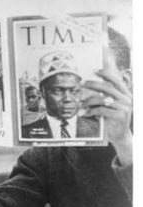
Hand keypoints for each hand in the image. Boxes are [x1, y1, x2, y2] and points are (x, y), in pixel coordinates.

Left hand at [81, 50, 132, 164]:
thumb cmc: (113, 120)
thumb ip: (106, 97)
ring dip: (88, 100)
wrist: (120, 136)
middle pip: (107, 88)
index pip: (116, 81)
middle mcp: (127, 99)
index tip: (94, 70)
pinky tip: (83, 114)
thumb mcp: (112, 107)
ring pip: (102, 99)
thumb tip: (91, 86)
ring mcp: (124, 108)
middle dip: (92, 84)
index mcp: (126, 95)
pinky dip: (90, 111)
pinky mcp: (119, 116)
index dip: (105, 74)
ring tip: (80, 103)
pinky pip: (101, 110)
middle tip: (81, 83)